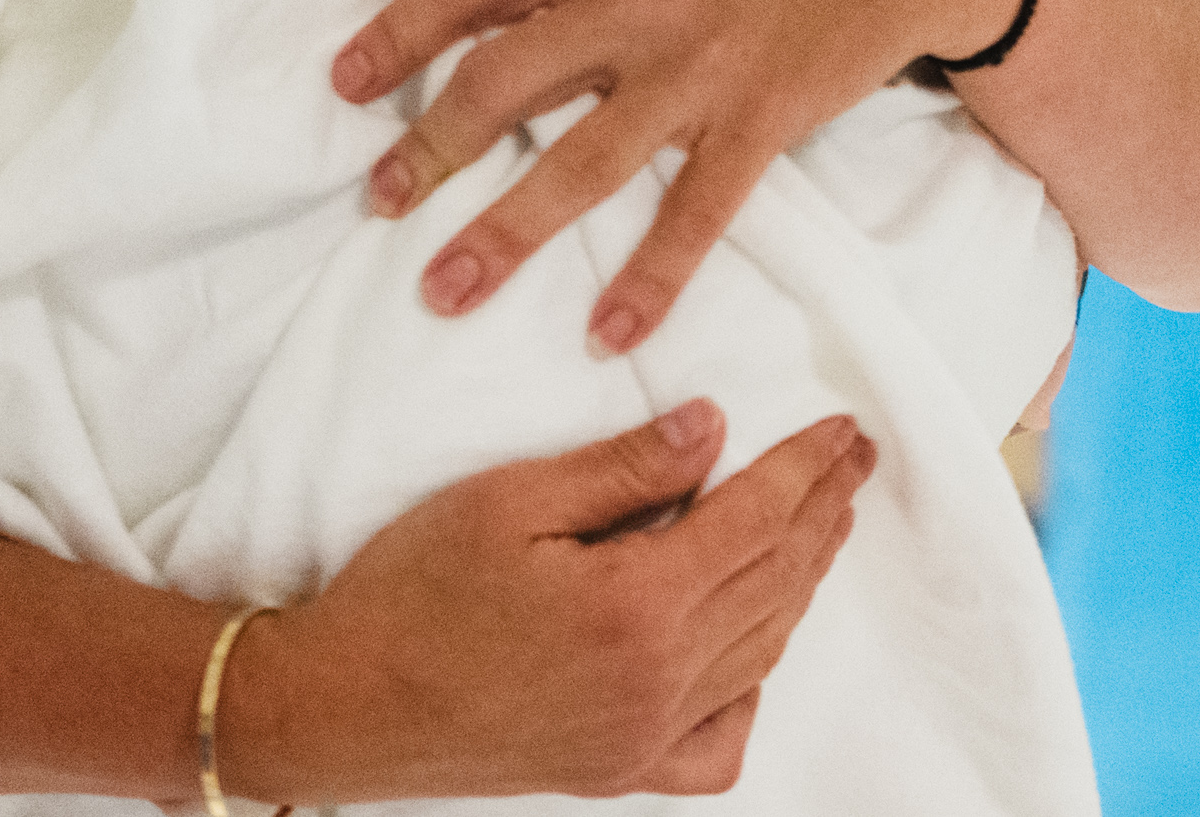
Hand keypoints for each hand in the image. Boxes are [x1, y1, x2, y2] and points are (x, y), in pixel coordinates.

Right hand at [228, 401, 873, 802]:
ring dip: (802, 581)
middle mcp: (659, 682)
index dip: (806, 468)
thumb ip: (622, 467)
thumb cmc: (410, 591)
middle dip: (823, 512)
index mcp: (637, 605)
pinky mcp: (621, 771)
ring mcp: (645, 736)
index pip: (756, 520)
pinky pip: (721, 740)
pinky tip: (751, 645)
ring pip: (760, 652)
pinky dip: (752, 688)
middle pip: (775, 582)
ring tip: (823, 525)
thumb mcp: (510, 499)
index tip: (843, 429)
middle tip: (854, 460)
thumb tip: (712, 429)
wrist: (345, 703)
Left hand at [337, 0, 1025, 354]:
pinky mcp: (761, 120)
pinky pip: (696, 212)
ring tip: (444, 291)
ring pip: (583, 163)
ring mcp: (699, 68)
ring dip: (509, 233)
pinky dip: (654, 277)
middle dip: (429, 148)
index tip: (345, 83)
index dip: (399, 33)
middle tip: (377, 201)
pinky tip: (610, 337)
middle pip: (506, 83)